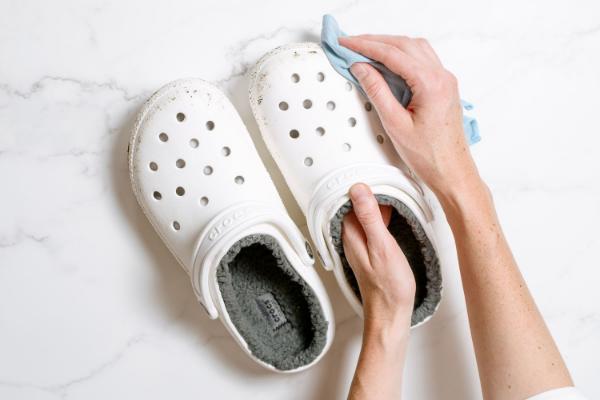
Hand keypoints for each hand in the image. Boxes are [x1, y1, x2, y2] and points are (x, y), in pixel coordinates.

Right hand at [339, 35, 482, 198]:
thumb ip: (377, 91)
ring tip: (365, 49)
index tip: (347, 43)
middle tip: (351, 43)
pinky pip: (422, 59)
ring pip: (414, 48)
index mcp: (431, 84)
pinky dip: (401, 54)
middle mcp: (442, 76)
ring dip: (389, 45)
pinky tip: (387, 62)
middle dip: (375, 41)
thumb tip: (361, 68)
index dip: (366, 46)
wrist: (452, 171)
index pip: (393, 54)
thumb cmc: (429, 155)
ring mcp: (445, 80)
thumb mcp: (395, 124)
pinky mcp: (443, 86)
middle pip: (404, 44)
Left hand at [342, 183, 415, 329]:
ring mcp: (360, 244)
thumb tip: (358, 189)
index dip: (360, 184)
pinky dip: (381, 216)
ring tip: (393, 190)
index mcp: (351, 233)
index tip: (376, 172)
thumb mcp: (382, 245)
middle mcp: (351, 237)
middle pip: (355, 205)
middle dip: (369, 190)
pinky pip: (372, 225)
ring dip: (376, 203)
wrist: (391, 313)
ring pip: (364, 214)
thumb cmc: (389, 285)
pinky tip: (393, 213)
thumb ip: (370, 217)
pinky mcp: (370, 250)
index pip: (348, 198)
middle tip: (388, 178)